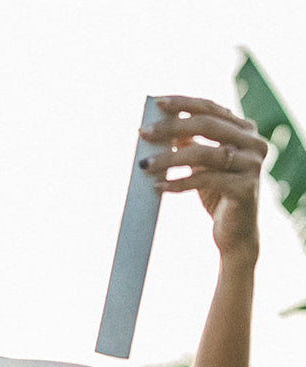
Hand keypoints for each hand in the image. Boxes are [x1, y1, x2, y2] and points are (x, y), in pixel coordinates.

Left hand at [138, 96, 267, 262]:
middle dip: (171, 127)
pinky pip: (206, 180)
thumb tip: (161, 123)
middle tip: (143, 133)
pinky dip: (179, 183)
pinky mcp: (245, 188)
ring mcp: (252, 165)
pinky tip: (158, 187)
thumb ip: (189, 142)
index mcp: (245, 130)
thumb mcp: (202, 164)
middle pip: (208, 126)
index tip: (157, 102)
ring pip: (205, 153)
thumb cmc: (217, 194)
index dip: (184, 103)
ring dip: (170, 158)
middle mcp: (254, 143)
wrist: (234, 233)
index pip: (212, 109)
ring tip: (144, 165)